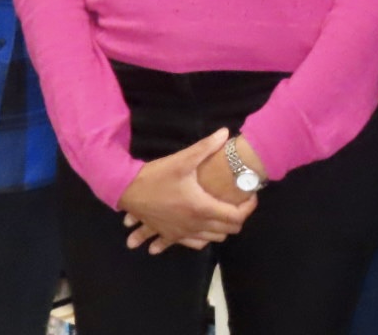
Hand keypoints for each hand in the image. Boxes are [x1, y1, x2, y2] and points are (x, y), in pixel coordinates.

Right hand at [116, 129, 254, 254]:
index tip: (251, 195)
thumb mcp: (182, 160)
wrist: (127, 191)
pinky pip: (193, 244)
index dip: (249, 207)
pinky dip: (201, 238)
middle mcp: (195, 225)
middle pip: (228, 231)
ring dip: (221, 228)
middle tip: (238, 201)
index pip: (236, 217)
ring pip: (212, 239)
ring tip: (222, 211)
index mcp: (202, 208)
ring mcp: (182, 234)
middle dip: (238, 217)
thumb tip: (225, 133)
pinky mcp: (170, 236)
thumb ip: (206, 147)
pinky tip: (200, 227)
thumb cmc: (156, 176)